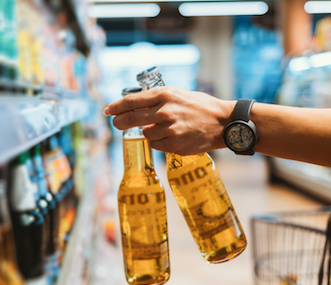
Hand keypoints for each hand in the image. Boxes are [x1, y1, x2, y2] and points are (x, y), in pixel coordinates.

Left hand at [104, 86, 235, 154]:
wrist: (223, 123)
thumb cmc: (201, 106)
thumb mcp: (178, 94)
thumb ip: (157, 99)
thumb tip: (134, 105)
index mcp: (164, 94)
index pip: (131, 101)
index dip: (116, 107)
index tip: (107, 110)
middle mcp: (165, 111)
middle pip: (131, 118)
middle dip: (120, 122)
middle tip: (116, 123)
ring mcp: (169, 129)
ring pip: (146, 134)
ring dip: (149, 132)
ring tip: (163, 129)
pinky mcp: (175, 145)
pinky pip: (157, 145)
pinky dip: (159, 142)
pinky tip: (171, 137)